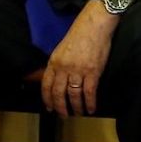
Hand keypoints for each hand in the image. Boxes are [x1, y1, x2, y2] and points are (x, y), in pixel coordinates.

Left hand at [41, 0, 119, 116]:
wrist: (94, 26)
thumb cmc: (78, 35)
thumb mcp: (61, 49)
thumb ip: (58, 65)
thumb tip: (57, 80)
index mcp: (54, 62)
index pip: (46, 85)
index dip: (47, 98)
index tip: (49, 107)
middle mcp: (63, 68)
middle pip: (58, 93)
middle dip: (60, 107)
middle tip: (63, 115)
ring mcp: (78, 71)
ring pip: (73, 95)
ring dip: (76, 107)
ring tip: (78, 113)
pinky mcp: (93, 72)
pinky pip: (89, 92)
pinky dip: (90, 103)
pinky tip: (91, 109)